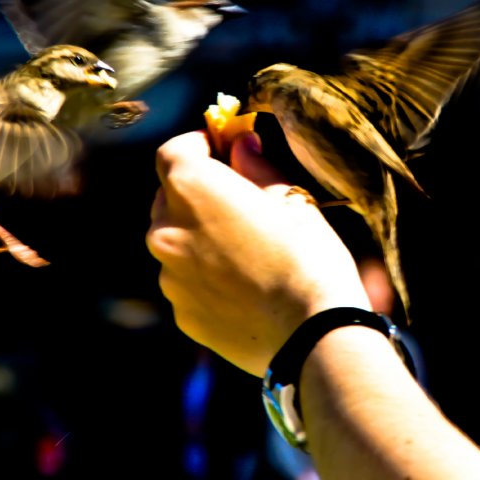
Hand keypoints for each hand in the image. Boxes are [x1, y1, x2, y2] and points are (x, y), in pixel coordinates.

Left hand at [147, 130, 370, 375]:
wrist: (313, 334)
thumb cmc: (308, 257)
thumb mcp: (291, 200)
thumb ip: (255, 166)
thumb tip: (240, 144)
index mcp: (192, 189)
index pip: (173, 151)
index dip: (198, 145)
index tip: (223, 150)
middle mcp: (165, 230)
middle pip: (170, 197)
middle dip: (199, 193)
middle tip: (240, 202)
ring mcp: (169, 275)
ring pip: (176, 241)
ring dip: (200, 236)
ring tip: (247, 251)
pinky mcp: (181, 312)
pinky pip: (186, 281)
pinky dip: (205, 276)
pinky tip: (244, 286)